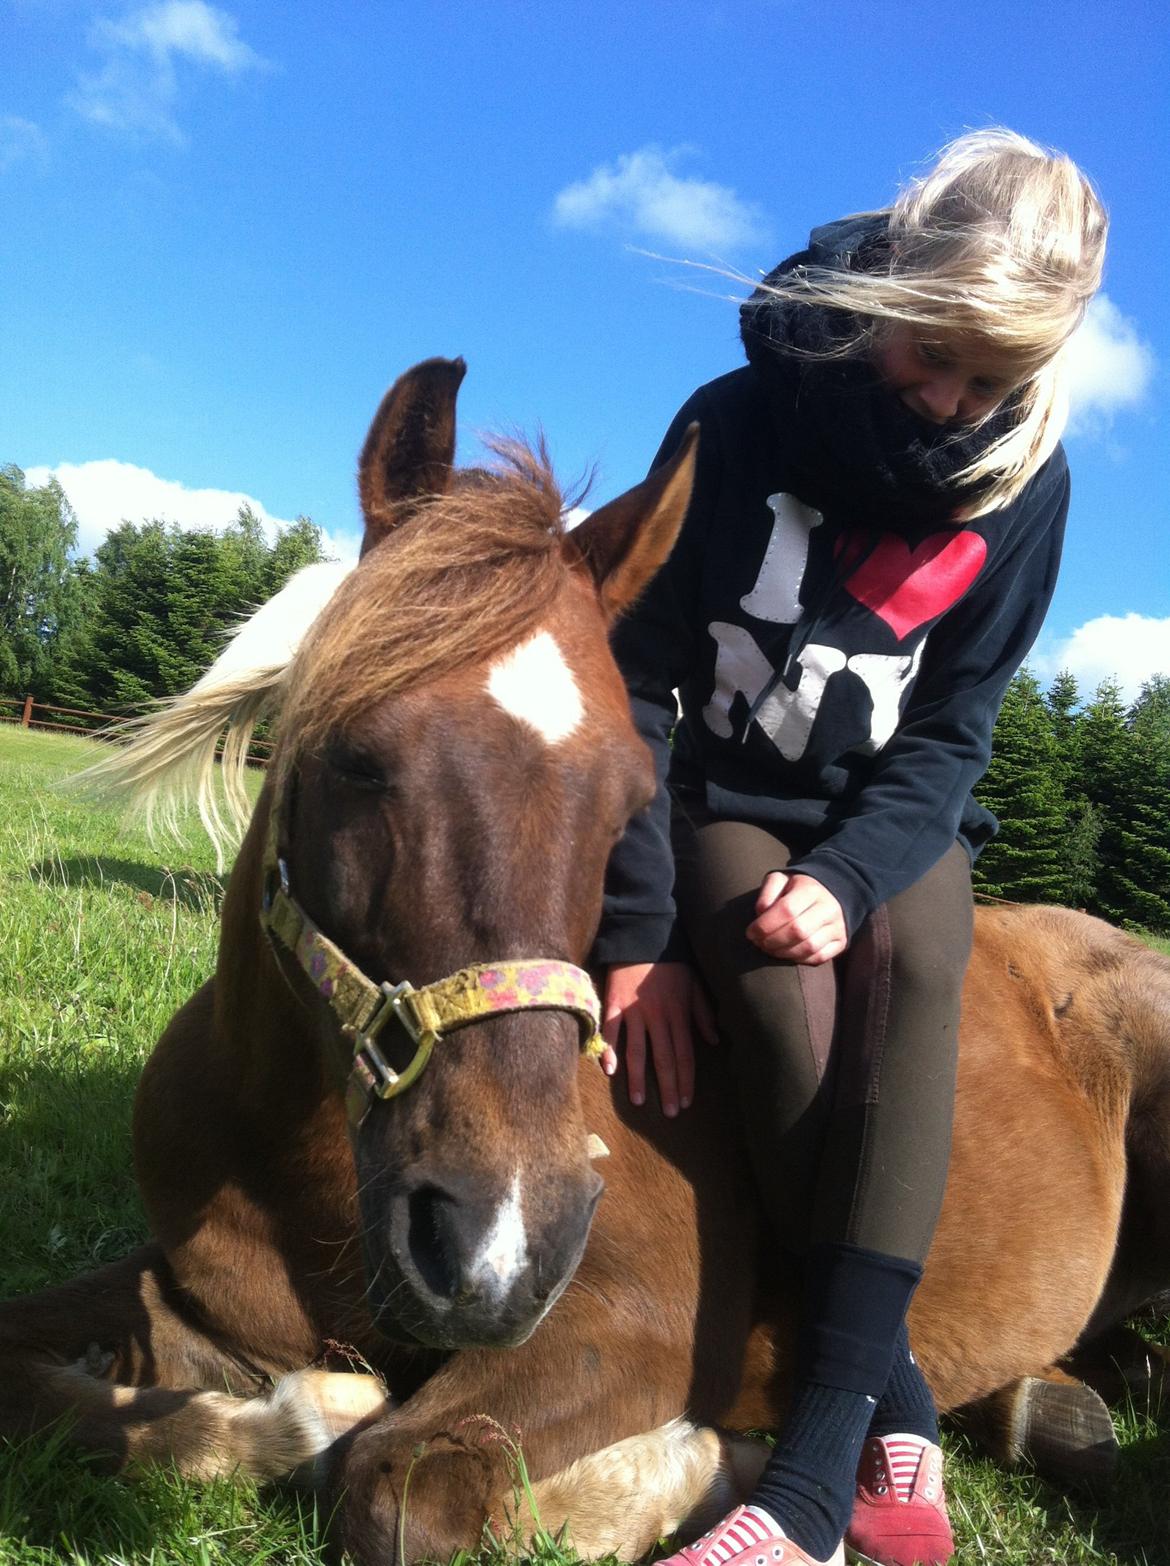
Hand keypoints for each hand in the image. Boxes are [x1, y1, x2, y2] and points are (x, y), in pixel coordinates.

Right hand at [600, 961, 717, 1116]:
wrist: (644, 935)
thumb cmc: (672, 963)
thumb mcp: (695, 985)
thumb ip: (703, 1014)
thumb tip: (714, 1041)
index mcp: (679, 1014)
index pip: (685, 1055)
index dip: (686, 1080)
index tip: (685, 1102)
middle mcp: (659, 1017)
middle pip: (664, 1059)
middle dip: (667, 1088)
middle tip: (668, 1112)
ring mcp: (634, 1011)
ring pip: (637, 1050)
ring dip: (638, 1078)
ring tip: (638, 1101)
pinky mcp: (614, 1003)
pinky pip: (611, 1030)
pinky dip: (609, 1050)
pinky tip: (609, 1070)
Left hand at [746, 872, 847, 964]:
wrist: (828, 894)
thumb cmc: (795, 889)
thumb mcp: (779, 881)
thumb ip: (767, 893)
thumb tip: (762, 913)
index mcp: (811, 889)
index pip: (786, 910)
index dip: (765, 925)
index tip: (751, 932)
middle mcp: (829, 908)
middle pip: (797, 931)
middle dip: (772, 941)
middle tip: (759, 943)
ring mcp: (838, 926)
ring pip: (808, 947)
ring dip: (783, 953)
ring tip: (770, 949)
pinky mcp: (841, 942)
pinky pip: (818, 957)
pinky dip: (798, 959)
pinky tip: (786, 953)